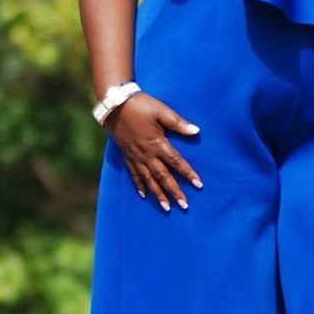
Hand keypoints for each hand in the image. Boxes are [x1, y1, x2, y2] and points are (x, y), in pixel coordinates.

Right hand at [106, 93, 202, 211]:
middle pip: (163, 176)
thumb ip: (178, 123)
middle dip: (174, 191)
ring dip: (158, 194)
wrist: (115, 105)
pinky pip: (134, 174)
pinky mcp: (127, 155)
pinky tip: (144, 195)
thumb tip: (196, 131)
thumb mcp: (161, 111)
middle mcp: (147, 154)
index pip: (176, 162)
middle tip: (184, 206)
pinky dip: (139, 185)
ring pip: (148, 180)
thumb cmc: (141, 105)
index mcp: (157, 143)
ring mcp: (136, 157)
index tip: (198, 185)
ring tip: (166, 207)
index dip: (188, 174)